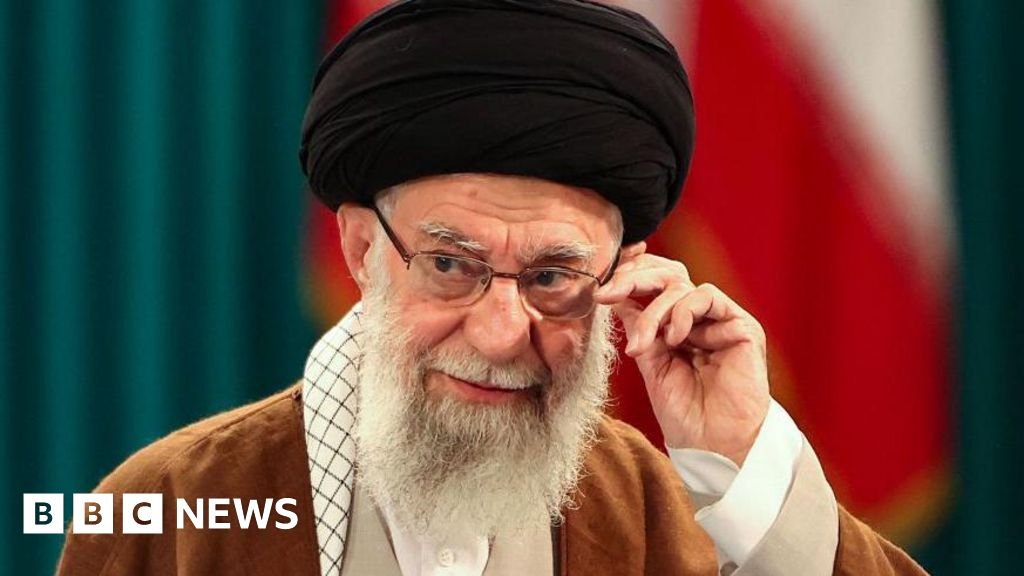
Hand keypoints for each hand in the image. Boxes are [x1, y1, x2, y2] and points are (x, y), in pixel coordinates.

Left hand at [593, 242, 770, 465]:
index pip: (656, 282)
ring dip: (653, 311)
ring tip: (643, 344)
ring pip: (681, 285)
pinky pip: (706, 297)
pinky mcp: (741, 326)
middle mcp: (700, 318)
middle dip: (632, 278)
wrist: (712, 445)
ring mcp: (720, 320)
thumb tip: (616, 296)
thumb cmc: (684, 413)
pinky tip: (673, 339)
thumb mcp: (649, 363)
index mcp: (678, 325)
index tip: (601, 286)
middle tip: (607, 294)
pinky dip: (682, 312)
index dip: (630, 273)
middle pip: (668, 274)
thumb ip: (638, 328)